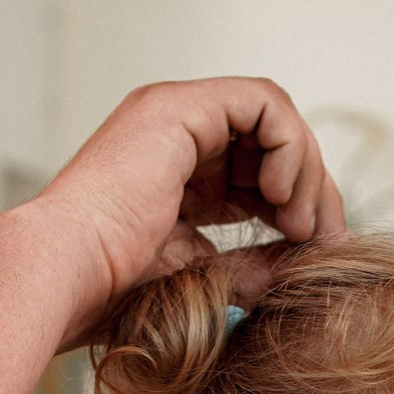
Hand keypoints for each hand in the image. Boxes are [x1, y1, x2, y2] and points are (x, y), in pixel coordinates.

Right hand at [33, 78, 347, 347]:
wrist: (69, 276)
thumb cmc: (113, 290)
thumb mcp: (206, 275)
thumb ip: (256, 263)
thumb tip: (312, 260)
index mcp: (176, 169)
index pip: (257, 168)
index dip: (298, 202)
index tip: (316, 248)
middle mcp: (175, 133)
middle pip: (271, 138)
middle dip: (312, 185)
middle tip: (323, 237)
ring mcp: (175, 114)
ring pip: (273, 115)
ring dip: (304, 168)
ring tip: (300, 223)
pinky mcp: (180, 107)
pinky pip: (263, 103)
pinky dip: (288, 145)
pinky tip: (281, 196)